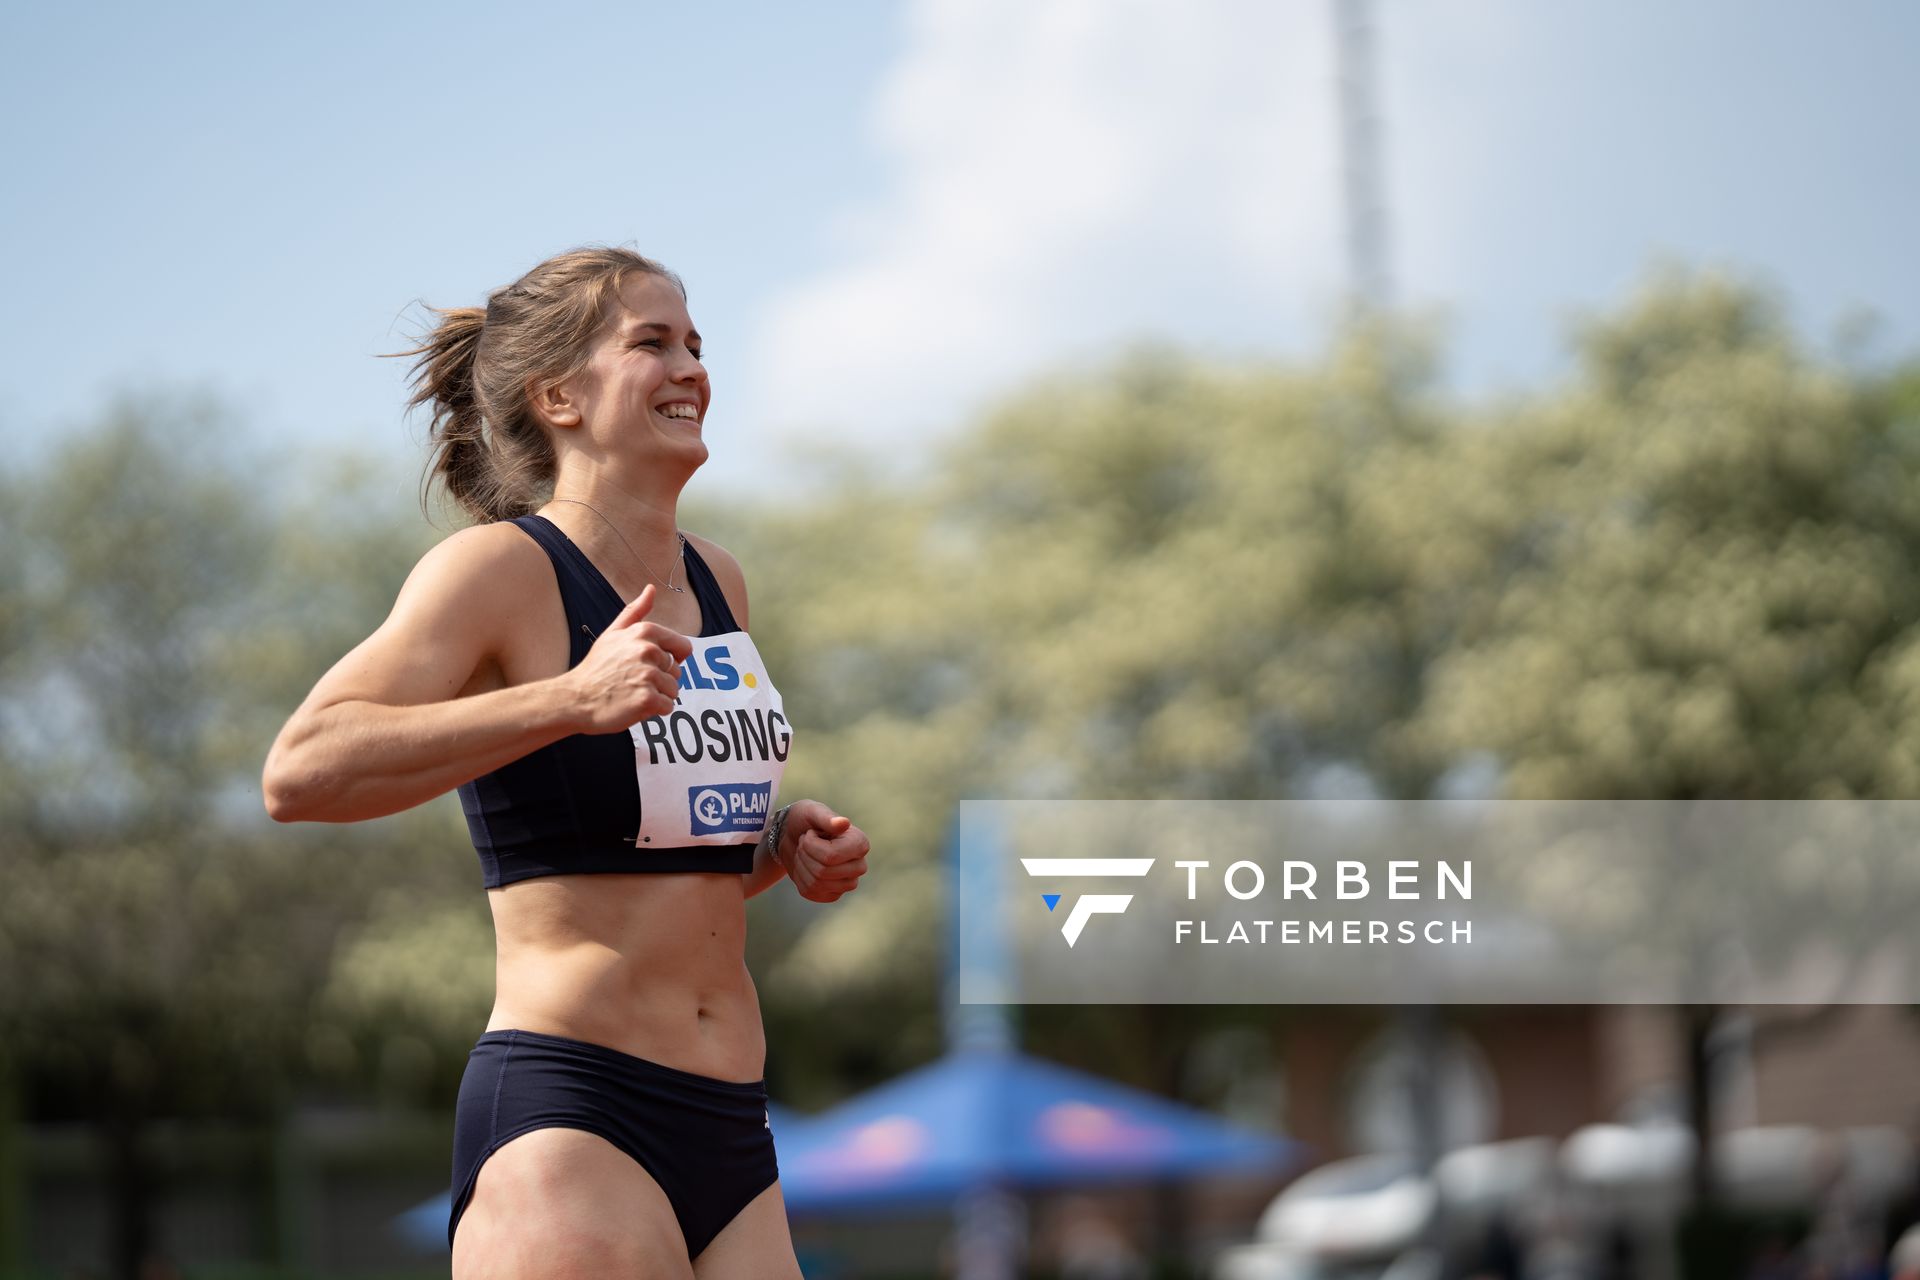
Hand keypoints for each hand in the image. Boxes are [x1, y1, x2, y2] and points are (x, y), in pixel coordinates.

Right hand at [561, 584, 694, 732]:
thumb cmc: (596, 668)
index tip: (652, 665)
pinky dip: (655, 710)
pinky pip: (668, 706)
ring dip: (658, 696)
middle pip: (677, 671)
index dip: (671, 659)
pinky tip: (634, 704)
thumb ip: (635, 611)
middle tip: (634, 682)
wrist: (575, 698)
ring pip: (674, 690)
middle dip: (661, 680)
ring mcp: (648, 675)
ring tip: (633, 693)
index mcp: (644, 632)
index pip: (683, 647)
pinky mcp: (647, 699)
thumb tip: (651, 589)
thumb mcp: (613, 634)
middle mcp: (648, 651)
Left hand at [774, 800, 869, 902]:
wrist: (792, 835)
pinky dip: (800, 879)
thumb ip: (826, 818)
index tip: (809, 833)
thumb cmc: (805, 819)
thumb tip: (844, 823)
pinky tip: (804, 866)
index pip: (832, 856)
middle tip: (804, 842)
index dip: (811, 845)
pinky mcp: (834, 894)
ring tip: (803, 853)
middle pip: (823, 872)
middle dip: (805, 855)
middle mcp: (859, 865)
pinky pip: (811, 893)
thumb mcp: (812, 812)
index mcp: (860, 843)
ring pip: (816, 884)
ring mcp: (848, 882)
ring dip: (801, 866)